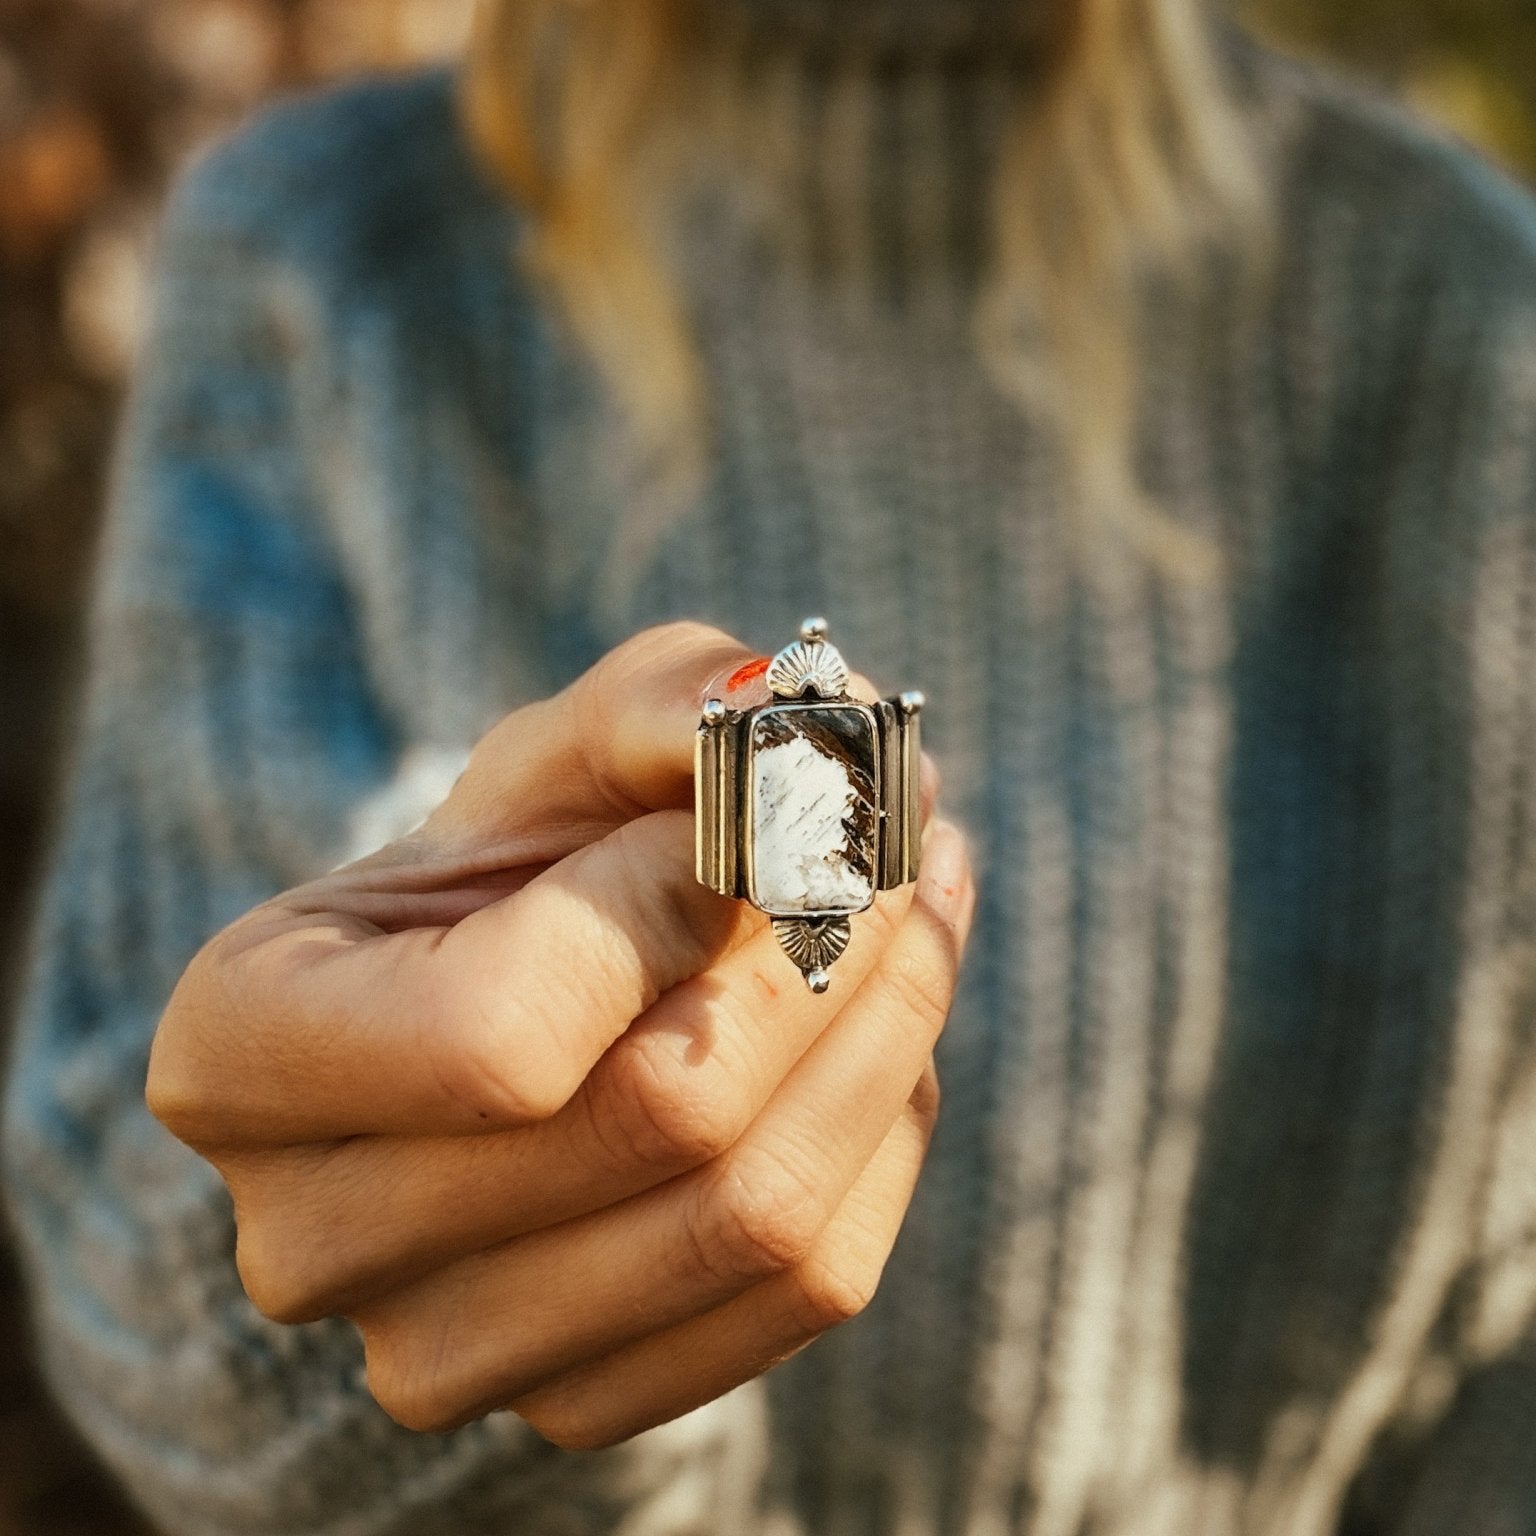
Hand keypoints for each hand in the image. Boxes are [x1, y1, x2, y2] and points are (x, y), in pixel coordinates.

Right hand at [147, 622, 975, 1448]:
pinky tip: (890, 1030)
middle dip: (826, 954)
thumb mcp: (568, 748)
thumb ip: (673, 708)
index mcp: (240, 1051)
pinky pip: (806, 1288)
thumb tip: (828, 738)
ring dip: (888, 1035)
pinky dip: (884, 1139)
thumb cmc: (516, 864)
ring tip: (924, 911)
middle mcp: (312, 1235)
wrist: (511, 1003)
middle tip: (904, 844)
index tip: (743, 826)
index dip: (665, 911)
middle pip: (659, 1125)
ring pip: (759, 1218)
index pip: (500, 1029)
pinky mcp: (578, 1400)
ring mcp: (443, 1349)